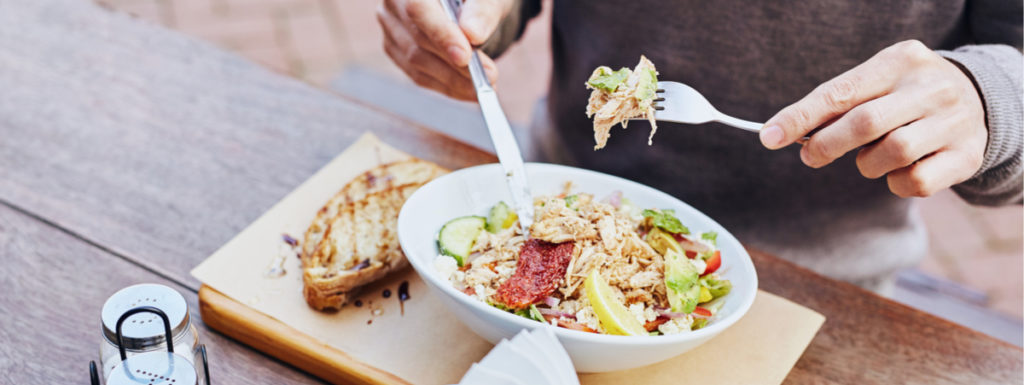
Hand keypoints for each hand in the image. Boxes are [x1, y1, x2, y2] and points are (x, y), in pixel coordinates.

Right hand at [378, 0, 509, 99]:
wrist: (472, 6)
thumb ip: (482, 10)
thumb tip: (472, 35)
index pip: (418, 8)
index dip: (441, 34)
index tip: (465, 57)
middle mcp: (393, 2)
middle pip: (418, 39)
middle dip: (454, 63)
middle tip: (489, 76)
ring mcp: (391, 27)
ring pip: (416, 61)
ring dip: (453, 79)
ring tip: (485, 85)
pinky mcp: (396, 50)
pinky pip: (418, 74)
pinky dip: (446, 85)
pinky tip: (469, 90)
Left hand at [761, 40, 986, 197]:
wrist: (979, 99)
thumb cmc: (906, 94)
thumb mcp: (877, 81)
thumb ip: (837, 103)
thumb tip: (783, 131)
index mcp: (901, 61)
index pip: (841, 91)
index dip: (801, 116)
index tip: (769, 136)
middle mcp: (932, 88)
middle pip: (864, 123)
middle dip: (826, 145)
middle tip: (810, 155)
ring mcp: (954, 122)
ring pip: (891, 154)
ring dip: (866, 164)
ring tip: (869, 156)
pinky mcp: (966, 156)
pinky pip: (914, 182)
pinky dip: (894, 182)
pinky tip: (896, 170)